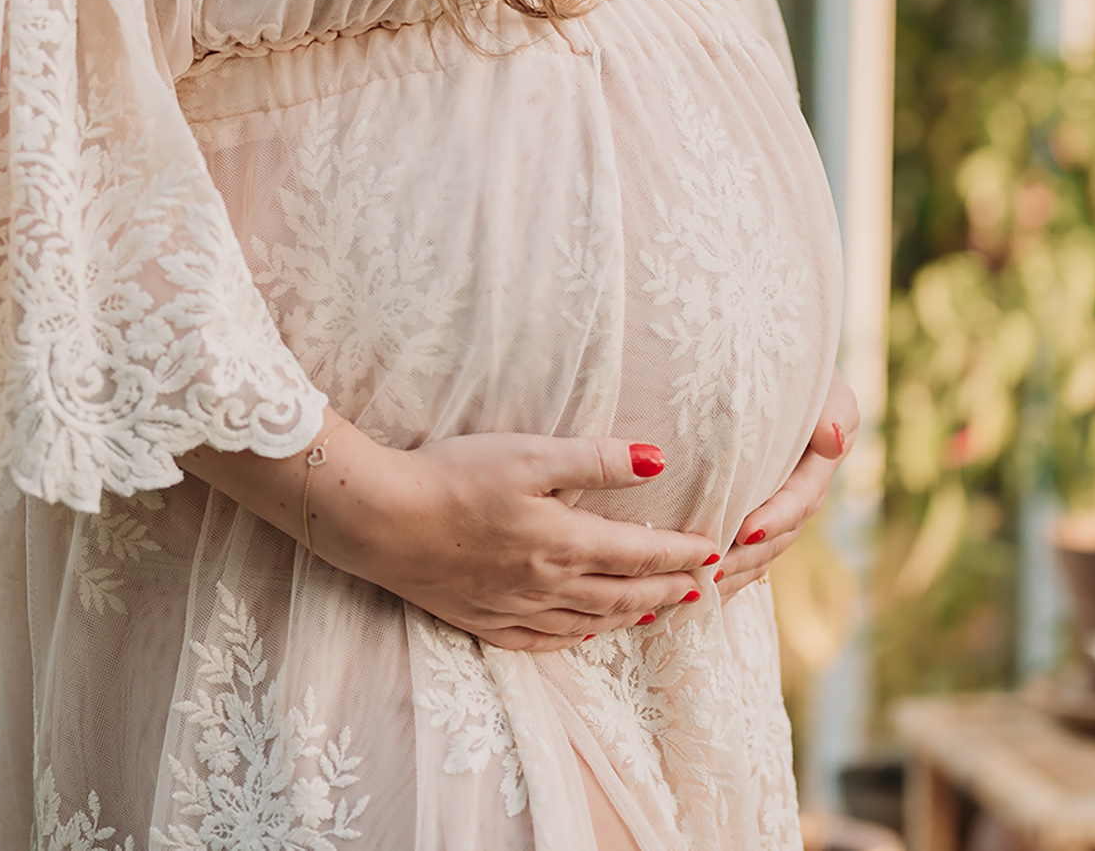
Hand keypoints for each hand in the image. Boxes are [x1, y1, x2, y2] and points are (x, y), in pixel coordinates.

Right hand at [319, 427, 721, 652]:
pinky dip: (575, 637)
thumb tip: (659, 462)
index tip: (714, 552)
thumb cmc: (455, 475)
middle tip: (703, 588)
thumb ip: (597, 460)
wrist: (381, 519)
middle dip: (668, 590)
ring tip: (657, 611)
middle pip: (623, 593)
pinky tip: (584, 632)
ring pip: (588, 620)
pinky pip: (542, 640)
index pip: (640, 552)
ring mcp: (513, 607)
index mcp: (565, 541)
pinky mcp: (480, 618)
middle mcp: (547, 583)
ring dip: (630, 616)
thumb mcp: (531, 453)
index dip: (682, 553)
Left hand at [717, 375, 857, 596]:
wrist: (775, 374)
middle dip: (745, 558)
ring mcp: (774, 513)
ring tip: (698, 586)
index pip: (798, 502)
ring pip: (758, 554)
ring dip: (731, 573)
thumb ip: (834, 411)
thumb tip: (834, 441)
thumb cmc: (799, 374)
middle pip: (776, 539)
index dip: (775, 518)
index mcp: (816, 471)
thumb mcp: (824, 387)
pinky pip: (741, 555)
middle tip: (711, 571)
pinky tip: (694, 591)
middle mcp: (797, 499)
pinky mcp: (750, 519)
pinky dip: (723, 574)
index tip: (745, 530)